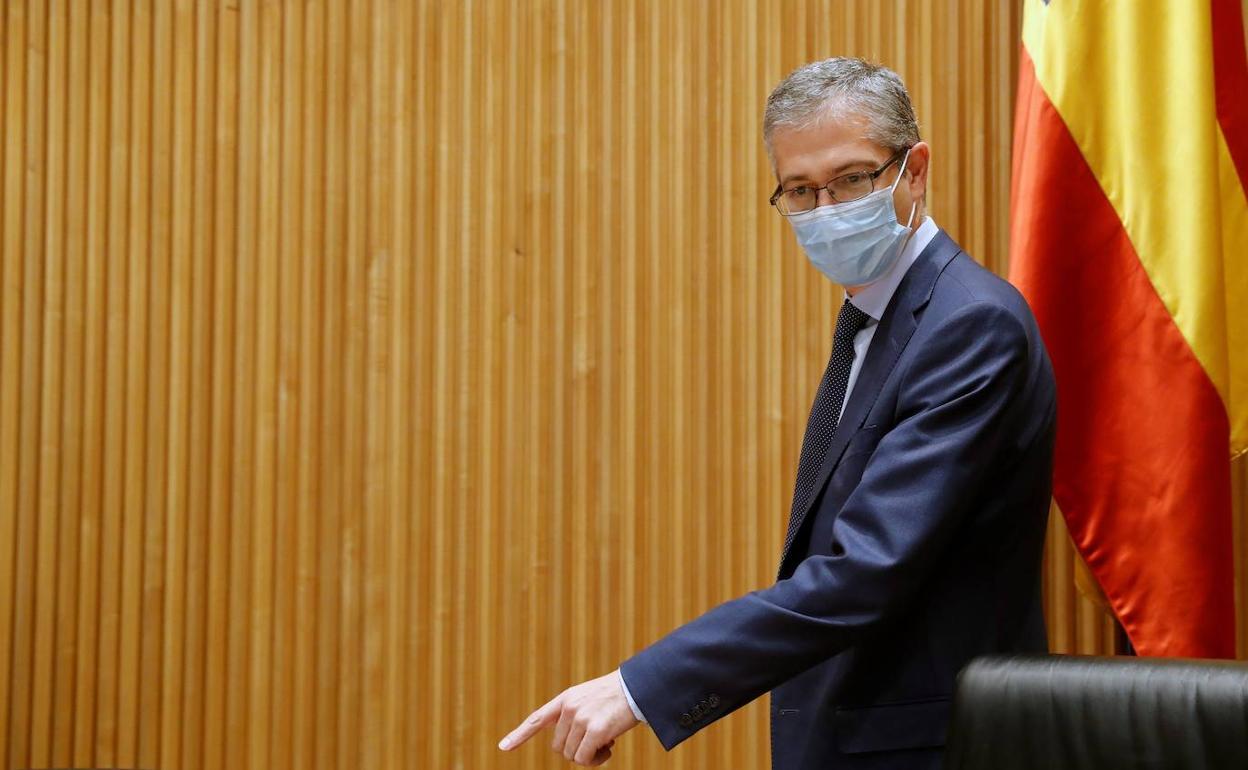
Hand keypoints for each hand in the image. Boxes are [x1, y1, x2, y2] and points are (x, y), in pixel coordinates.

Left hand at [499, 669, 639, 765]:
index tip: (504, 746)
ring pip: (572, 756)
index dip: (520, 734)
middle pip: (559, 747)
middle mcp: (569, 709)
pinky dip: (596, 759)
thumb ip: (573, 715)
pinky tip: (609, 747)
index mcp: (566, 700)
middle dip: (576, 750)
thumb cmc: (616, 696)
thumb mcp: (588, 699)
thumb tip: (567, 747)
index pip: (537, 718)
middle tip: (596, 743)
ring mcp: (581, 719)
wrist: (637, 688)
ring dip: (588, 756)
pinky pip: (585, 759)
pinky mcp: (595, 730)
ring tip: (605, 743)